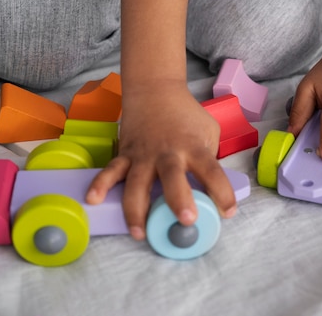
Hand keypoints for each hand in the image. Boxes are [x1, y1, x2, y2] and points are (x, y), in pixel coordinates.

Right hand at [86, 82, 236, 239]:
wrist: (155, 89)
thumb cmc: (186, 115)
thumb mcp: (208, 131)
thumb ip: (209, 159)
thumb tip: (210, 190)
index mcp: (194, 147)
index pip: (212, 171)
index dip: (222, 192)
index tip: (228, 212)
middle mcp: (169, 152)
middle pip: (173, 177)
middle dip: (179, 199)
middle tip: (186, 220)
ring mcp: (144, 154)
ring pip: (137, 183)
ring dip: (136, 209)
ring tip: (139, 233)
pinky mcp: (125, 153)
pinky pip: (111, 171)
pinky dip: (100, 185)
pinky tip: (93, 200)